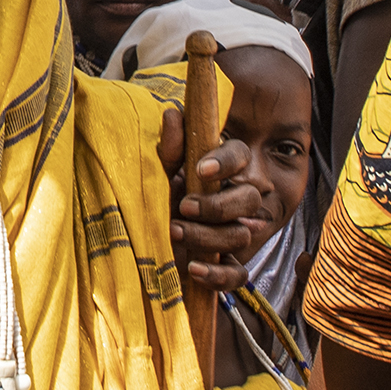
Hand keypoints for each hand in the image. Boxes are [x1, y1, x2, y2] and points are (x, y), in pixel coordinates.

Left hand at [154, 112, 268, 296]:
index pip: (239, 155)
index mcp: (218, 171)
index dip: (225, 162)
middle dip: (218, 206)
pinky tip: (194, 268)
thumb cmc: (154, 199)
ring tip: (175, 232)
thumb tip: (173, 114)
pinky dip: (219, 274)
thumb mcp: (156, 173)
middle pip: (250, 198)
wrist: (140, 245)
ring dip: (208, 236)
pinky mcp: (225, 265)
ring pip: (241, 234)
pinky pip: (238, 274)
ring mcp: (231, 234)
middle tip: (184, 207)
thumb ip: (169, 149)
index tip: (201, 169)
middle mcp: (231, 200)